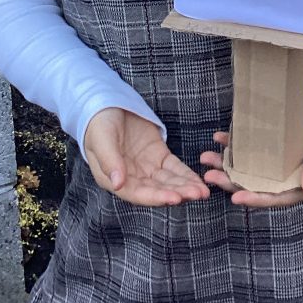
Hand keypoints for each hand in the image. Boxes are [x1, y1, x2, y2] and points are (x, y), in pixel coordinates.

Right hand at [84, 107, 209, 205]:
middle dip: (178, 193)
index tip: (175, 198)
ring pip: (169, 182)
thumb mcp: (102, 139)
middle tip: (197, 194)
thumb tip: (118, 183)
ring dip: (186, 187)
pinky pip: (175, 168)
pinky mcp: (158, 156)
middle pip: (157, 190)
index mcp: (114, 179)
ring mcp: (146, 168)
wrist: (106, 103)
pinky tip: (199, 181)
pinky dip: (186, 175)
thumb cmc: (98, 123)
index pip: (138, 193)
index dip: (157, 197)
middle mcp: (132, 179)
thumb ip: (110, 161)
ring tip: (203, 191)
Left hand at [200, 126, 302, 207]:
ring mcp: (270, 164)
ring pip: (243, 168)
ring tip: (205, 158)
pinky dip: (231, 144)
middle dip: (228, 182)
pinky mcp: (266, 149)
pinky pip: (246, 149)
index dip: (253, 199)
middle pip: (251, 185)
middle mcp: (278, 179)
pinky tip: (218, 138)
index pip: (271, 197)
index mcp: (294, 188)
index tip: (235, 197)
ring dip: (224, 165)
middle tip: (208, 177)